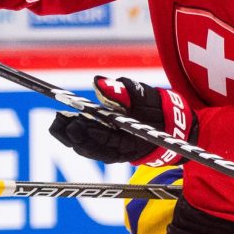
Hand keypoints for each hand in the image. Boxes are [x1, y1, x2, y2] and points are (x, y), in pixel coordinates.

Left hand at [48, 76, 196, 165]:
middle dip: (74, 135)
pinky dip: (78, 135)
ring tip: (57, 121)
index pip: (106, 142)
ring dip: (71, 137)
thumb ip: (124, 90)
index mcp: (132, 143)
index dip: (88, 134)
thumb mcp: (146, 96)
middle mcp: (121, 151)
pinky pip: (92, 145)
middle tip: (58, 119)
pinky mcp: (112, 146)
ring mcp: (116, 150)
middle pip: (92, 148)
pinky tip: (67, 124)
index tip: (74, 122)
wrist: (176, 124)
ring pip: (89, 148)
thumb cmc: (161, 109)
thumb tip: (98, 82)